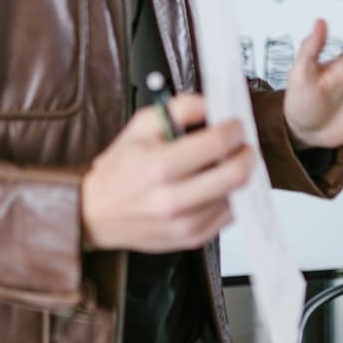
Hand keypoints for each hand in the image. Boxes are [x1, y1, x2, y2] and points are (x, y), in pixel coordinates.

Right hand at [81, 94, 255, 251]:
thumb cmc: (120, 171)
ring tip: (227, 165)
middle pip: (236, 175)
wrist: (96, 213)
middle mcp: (173, 200)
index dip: (233, 130)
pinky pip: (230, 215)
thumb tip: (210, 104)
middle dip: (246, 154)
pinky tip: (218, 186)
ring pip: (237, 195)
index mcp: (159, 168)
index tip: (234, 125)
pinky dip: (231, 197)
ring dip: (240, 177)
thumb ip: (178, 109)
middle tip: (242, 146)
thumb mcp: (139, 128)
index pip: (218, 144)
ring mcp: (185, 223)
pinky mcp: (193, 238)